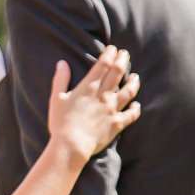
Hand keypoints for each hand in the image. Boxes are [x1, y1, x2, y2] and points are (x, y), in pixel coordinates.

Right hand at [47, 43, 141, 163]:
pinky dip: (136, 108)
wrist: (72, 145)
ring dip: (133, 82)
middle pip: (118, 73)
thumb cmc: (61, 123)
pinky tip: (137, 105)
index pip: (103, 65)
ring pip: (129, 91)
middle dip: (123, 60)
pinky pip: (131, 114)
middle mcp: (103, 95)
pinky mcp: (117, 124)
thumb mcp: (57, 98)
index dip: (110, 54)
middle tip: (125, 54)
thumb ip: (61, 79)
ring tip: (135, 76)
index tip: (113, 48)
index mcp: (88, 87)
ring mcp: (112, 109)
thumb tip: (62, 63)